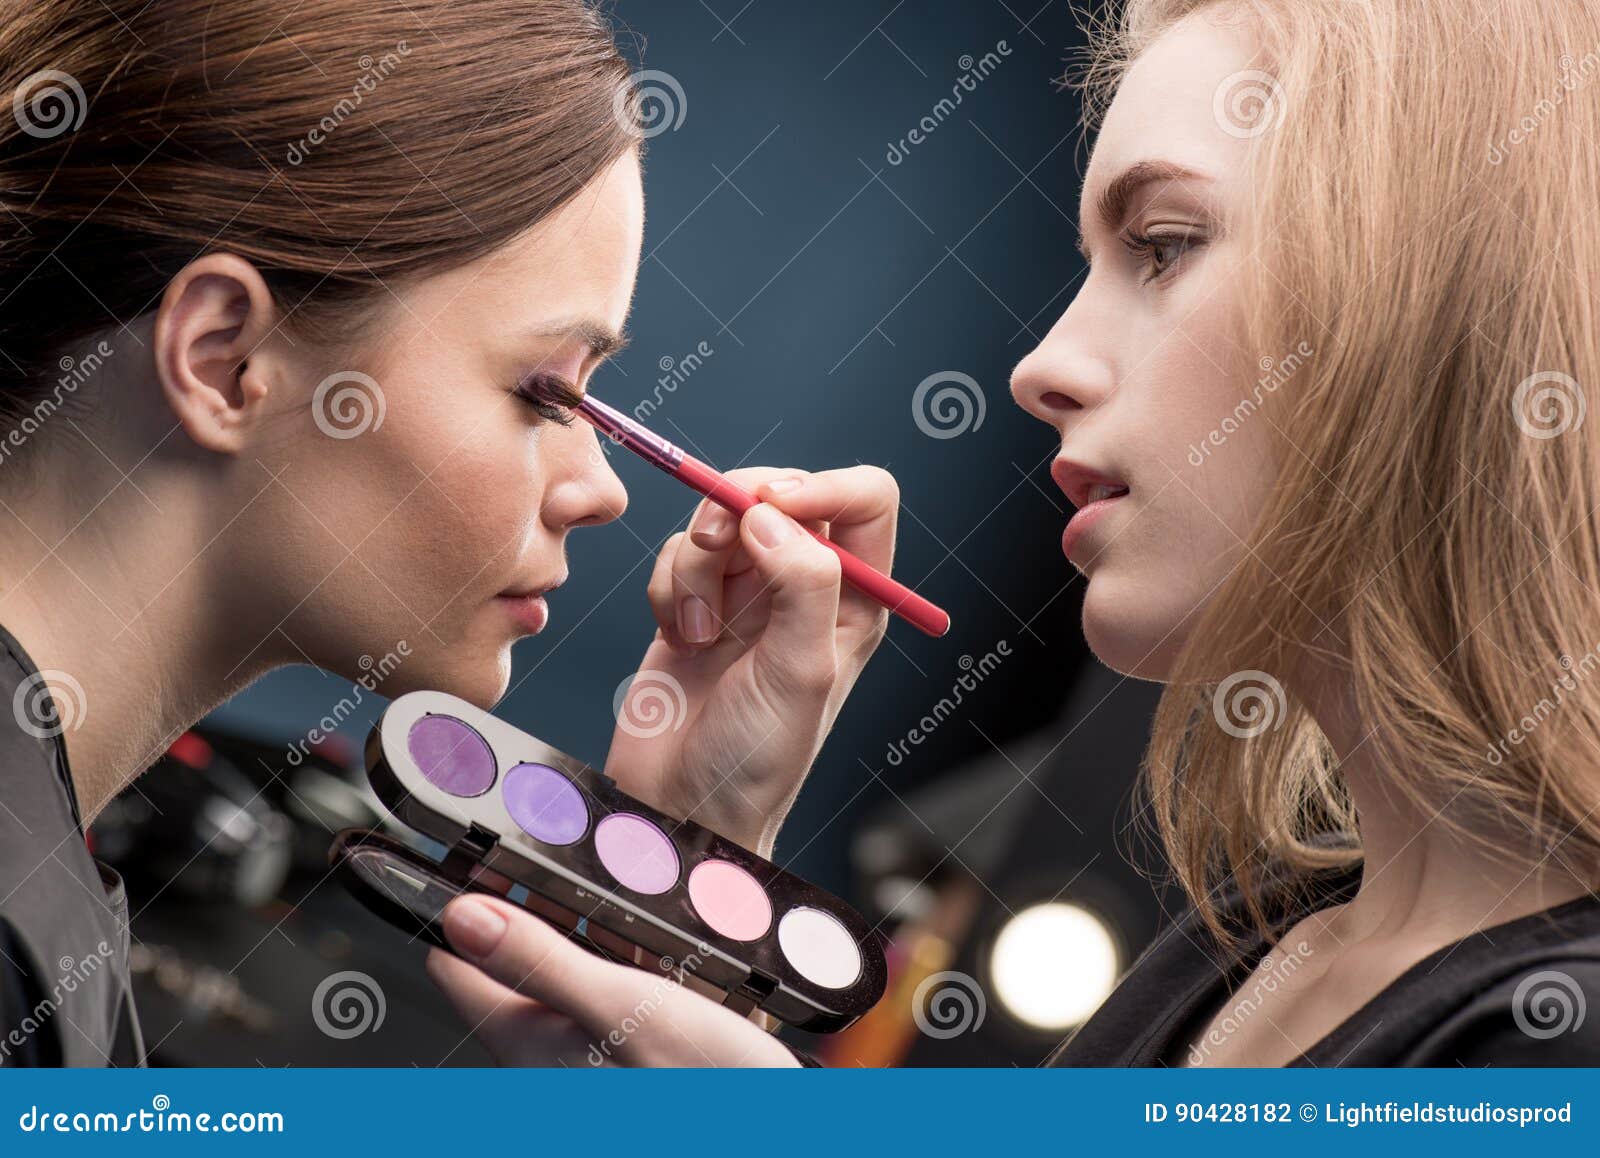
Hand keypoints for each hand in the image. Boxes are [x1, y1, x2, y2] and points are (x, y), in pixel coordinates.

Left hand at [425, 894, 798, 1066]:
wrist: (766, 1129)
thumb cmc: (701, 1085)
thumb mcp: (619, 1004)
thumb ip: (539, 959)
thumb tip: (461, 917)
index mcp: (527, 1044)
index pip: (458, 969)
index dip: (462, 908)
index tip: (469, 859)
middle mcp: (546, 1061)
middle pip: (511, 973)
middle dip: (523, 916)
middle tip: (539, 859)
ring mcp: (586, 1065)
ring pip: (559, 985)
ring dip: (575, 939)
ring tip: (594, 892)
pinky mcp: (625, 1065)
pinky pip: (601, 1003)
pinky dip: (613, 968)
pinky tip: (645, 950)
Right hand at [604, 466, 899, 853]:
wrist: (681, 802)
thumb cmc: (757, 757)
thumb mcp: (801, 672)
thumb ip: (802, 584)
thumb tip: (771, 515)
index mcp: (856, 599)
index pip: (865, 500)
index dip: (824, 485)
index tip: (775, 503)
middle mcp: (805, 586)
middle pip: (780, 492)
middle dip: (739, 509)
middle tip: (715, 544)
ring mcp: (748, 592)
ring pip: (720, 519)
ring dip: (696, 565)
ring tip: (699, 630)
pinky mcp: (694, 601)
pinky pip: (677, 553)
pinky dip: (668, 587)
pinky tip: (678, 638)